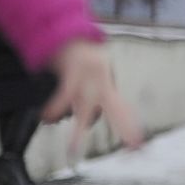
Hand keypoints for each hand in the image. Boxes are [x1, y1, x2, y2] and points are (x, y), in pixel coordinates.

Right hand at [43, 39, 143, 155]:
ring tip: (72, 149)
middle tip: (133, 147)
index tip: (139, 146)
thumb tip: (88, 121)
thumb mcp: (89, 80)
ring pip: (87, 108)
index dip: (130, 128)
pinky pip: (65, 93)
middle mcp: (102, 84)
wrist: (68, 34)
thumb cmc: (78, 59)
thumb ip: (92, 99)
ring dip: (78, 130)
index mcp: (107, 87)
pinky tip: (46, 117)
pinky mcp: (75, 71)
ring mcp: (90, 78)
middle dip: (125, 128)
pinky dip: (55, 106)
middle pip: (116, 110)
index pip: (122, 111)